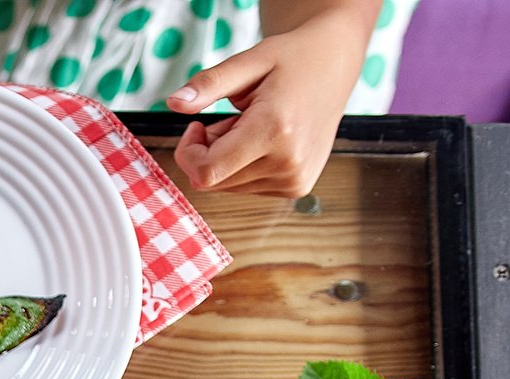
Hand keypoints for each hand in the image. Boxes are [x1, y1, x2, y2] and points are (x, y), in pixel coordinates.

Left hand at [166, 8, 371, 197]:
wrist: (335, 65)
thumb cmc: (292, 60)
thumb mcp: (248, 62)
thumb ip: (208, 84)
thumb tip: (174, 102)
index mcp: (275, 130)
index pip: (206, 172)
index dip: (188, 153)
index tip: (196, 126)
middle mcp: (288, 162)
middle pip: (213, 181)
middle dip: (209, 152)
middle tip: (232, 119)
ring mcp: (296, 179)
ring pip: (228, 187)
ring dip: (227, 159)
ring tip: (252, 126)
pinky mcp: (298, 187)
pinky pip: (247, 187)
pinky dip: (244, 166)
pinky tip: (265, 139)